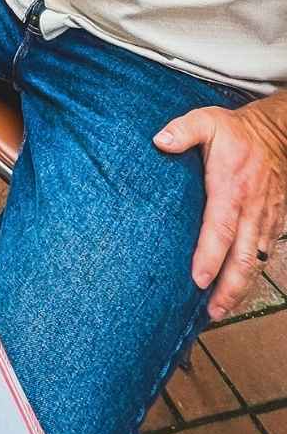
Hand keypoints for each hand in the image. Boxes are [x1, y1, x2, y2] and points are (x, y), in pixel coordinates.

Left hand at [154, 102, 286, 318]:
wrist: (276, 133)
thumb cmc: (235, 131)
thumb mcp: (206, 121)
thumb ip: (183, 131)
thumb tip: (160, 141)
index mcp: (231, 187)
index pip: (220, 228)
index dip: (210, 256)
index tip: (198, 280)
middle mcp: (251, 208)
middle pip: (243, 257)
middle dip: (229, 289)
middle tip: (211, 312)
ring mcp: (266, 218)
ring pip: (255, 262)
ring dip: (240, 289)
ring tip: (220, 310)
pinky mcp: (274, 222)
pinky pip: (265, 254)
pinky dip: (252, 275)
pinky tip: (237, 289)